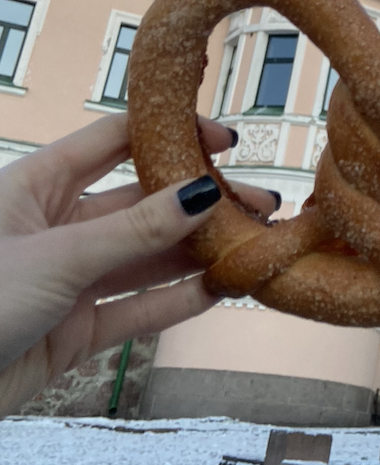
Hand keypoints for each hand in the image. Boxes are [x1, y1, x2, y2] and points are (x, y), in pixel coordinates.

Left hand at [0, 113, 277, 416]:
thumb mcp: (56, 256)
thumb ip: (133, 231)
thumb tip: (200, 196)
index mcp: (35, 187)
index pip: (112, 143)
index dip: (168, 135)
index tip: (223, 140)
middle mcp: (57, 227)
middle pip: (143, 206)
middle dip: (201, 204)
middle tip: (259, 204)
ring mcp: (70, 280)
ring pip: (147, 260)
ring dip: (199, 254)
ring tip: (253, 246)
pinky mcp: (77, 330)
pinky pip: (138, 311)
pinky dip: (177, 302)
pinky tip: (220, 290)